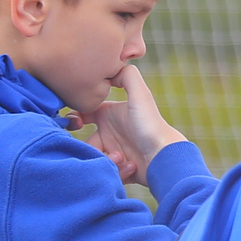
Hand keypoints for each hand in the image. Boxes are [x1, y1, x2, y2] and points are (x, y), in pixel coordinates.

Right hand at [78, 67, 184, 187]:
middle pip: (86, 141)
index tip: (73, 123)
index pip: (84, 114)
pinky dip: (118, 171)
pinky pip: (108, 172)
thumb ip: (127, 76)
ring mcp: (116, 151)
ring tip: (121, 158)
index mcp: (111, 115)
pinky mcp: (121, 169)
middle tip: (99, 150)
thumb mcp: (140, 95)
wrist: (166, 155)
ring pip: (96, 158)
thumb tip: (110, 69)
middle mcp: (112, 133)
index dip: (74, 117)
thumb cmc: (150, 124)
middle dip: (90, 147)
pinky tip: (132, 166)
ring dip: (106, 160)